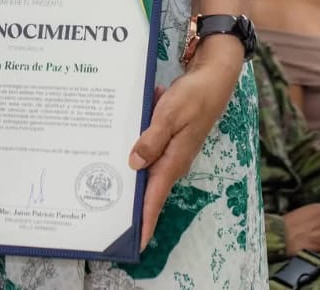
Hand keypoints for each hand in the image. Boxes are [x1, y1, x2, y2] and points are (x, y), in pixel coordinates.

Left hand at [129, 42, 241, 248]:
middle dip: (132, 201)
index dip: (146, 219)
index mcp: (174, 160)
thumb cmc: (194, 96)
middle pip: (148, 186)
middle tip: (110, 214)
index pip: (156, 196)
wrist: (214, 77)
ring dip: (130, 168)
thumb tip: (134, 165)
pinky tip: (124, 129)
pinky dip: (138, 139)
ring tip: (105, 177)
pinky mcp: (169, 136)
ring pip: (146, 163)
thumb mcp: (169, 115)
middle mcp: (173, 159)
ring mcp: (172, 148)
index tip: (137, 241)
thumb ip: (152, 140)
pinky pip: (148, 143)